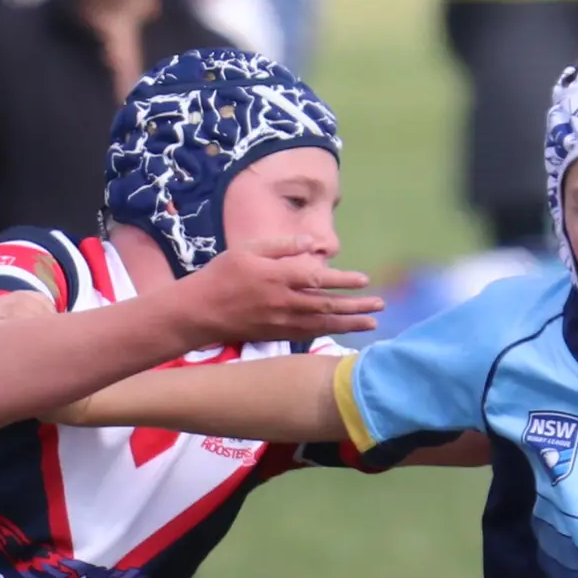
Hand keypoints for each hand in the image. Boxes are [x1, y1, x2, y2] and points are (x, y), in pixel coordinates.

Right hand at [166, 234, 380, 347]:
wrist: (198, 312)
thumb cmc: (221, 275)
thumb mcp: (247, 250)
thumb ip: (281, 246)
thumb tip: (311, 243)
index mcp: (277, 277)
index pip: (318, 278)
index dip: (343, 280)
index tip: (364, 280)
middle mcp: (283, 302)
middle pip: (327, 305)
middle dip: (356, 306)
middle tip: (380, 305)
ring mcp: (280, 322)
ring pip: (322, 323)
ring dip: (349, 324)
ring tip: (371, 323)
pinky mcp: (275, 334)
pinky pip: (307, 334)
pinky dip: (328, 332)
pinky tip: (341, 330)